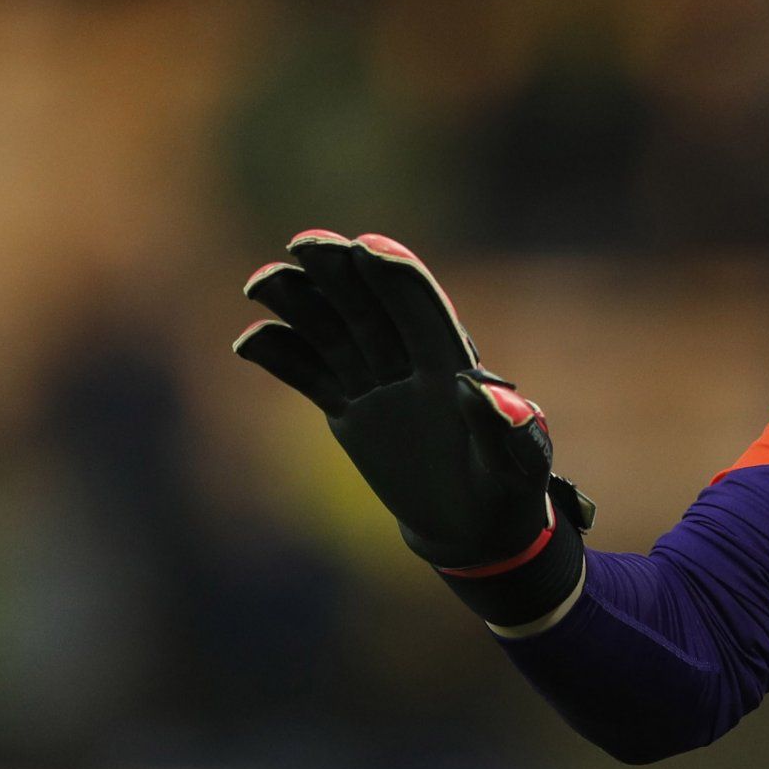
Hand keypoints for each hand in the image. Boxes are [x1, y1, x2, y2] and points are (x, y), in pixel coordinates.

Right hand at [233, 231, 591, 623]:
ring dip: (300, 304)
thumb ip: (506, 430)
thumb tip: (480, 390)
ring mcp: (377, 384)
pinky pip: (312, 376)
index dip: (399, 280)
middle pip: (371, 308)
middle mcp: (412, 364)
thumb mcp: (519, 465)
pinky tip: (249, 341)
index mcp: (454, 366)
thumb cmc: (508, 492)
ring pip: (334, 333)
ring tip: (261, 282)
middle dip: (340, 273)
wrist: (472, 527)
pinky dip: (283, 357)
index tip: (367, 247)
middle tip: (304, 242)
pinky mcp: (350, 409)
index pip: (423, 312)